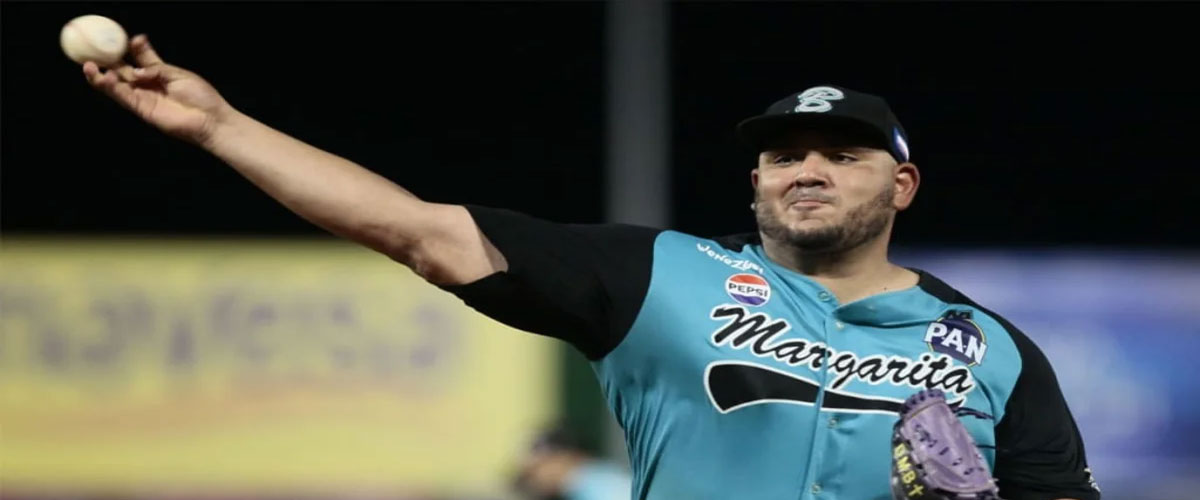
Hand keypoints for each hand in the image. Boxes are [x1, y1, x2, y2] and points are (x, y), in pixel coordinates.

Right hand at [83, 34, 234, 145]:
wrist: (210, 119)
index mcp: (159, 73)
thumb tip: (135, 65)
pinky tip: (103, 78)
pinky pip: (123, 97)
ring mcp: (144, 98)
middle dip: (106, 62)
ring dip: (100, 77)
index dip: (130, 48)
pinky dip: (111, 88)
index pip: (140, 58)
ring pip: (116, 86)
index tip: (123, 38)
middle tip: (91, 50)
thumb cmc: (201, 96)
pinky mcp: (142, 110)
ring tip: (87, 65)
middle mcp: (148, 85)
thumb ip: (154, 66)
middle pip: (122, 72)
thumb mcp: (177, 73)